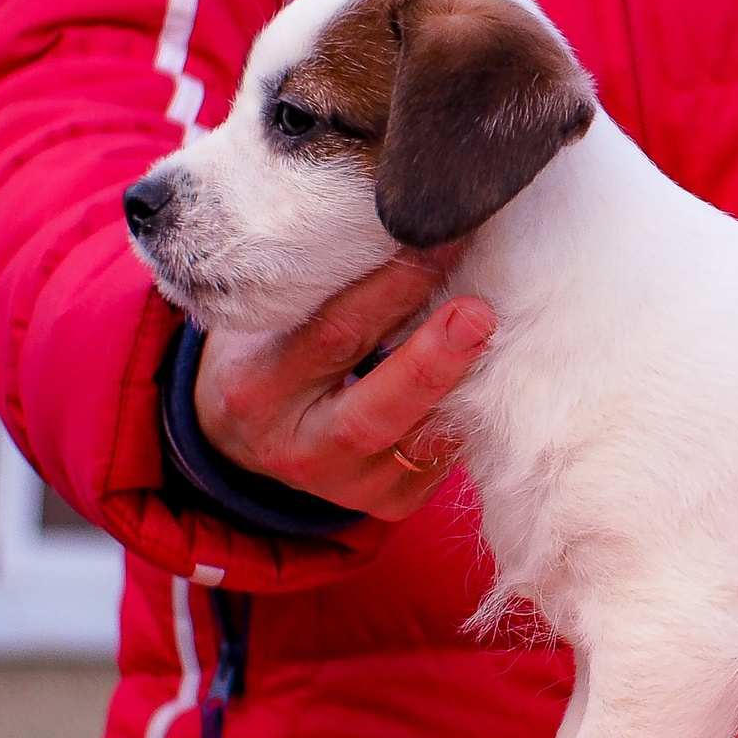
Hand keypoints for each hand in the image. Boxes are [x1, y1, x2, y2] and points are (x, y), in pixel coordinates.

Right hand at [193, 256, 496, 520]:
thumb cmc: (267, 349)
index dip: (391, 289)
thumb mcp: (273, 316)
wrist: (240, 435)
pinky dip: (468, 416)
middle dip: (434, 362)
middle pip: (375, 412)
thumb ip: (328, 288)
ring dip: (465, 387)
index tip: (439, 242)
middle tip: (479, 314)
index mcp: (258, 388)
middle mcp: (297, 448)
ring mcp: (344, 487)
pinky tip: (490, 377)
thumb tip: (417, 233)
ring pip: (420, 443)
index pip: (332, 336)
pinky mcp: (386, 504)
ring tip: (497, 335)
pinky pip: (440, 461)